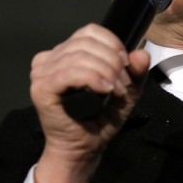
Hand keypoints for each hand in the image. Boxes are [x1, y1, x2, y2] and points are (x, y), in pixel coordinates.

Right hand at [29, 23, 149, 182]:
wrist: (81, 150)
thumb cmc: (97, 121)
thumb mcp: (124, 93)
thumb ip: (135, 74)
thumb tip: (141, 53)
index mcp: (64, 54)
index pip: (89, 32)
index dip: (112, 43)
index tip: (127, 65)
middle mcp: (48, 59)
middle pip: (86, 43)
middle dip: (113, 62)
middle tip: (123, 85)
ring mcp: (41, 73)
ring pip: (79, 56)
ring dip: (106, 72)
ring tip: (117, 91)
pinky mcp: (41, 89)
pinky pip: (69, 73)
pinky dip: (92, 79)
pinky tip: (105, 89)